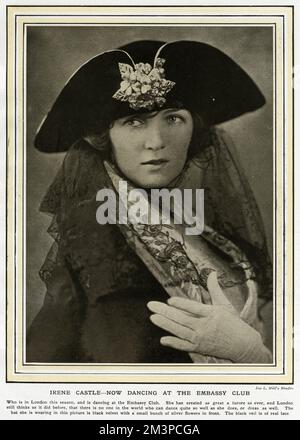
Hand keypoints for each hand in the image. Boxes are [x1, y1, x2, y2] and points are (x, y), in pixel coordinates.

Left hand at [147, 272, 271, 362]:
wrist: (243, 346)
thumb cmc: (234, 323)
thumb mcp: (225, 304)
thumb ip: (215, 289)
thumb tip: (212, 273)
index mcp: (212, 314)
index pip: (194, 309)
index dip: (182, 305)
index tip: (170, 300)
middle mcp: (205, 327)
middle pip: (182, 319)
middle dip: (165, 312)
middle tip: (151, 305)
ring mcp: (201, 338)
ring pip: (180, 331)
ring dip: (165, 325)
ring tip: (152, 317)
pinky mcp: (199, 348)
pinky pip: (184, 346)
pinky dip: (174, 343)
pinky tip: (163, 339)